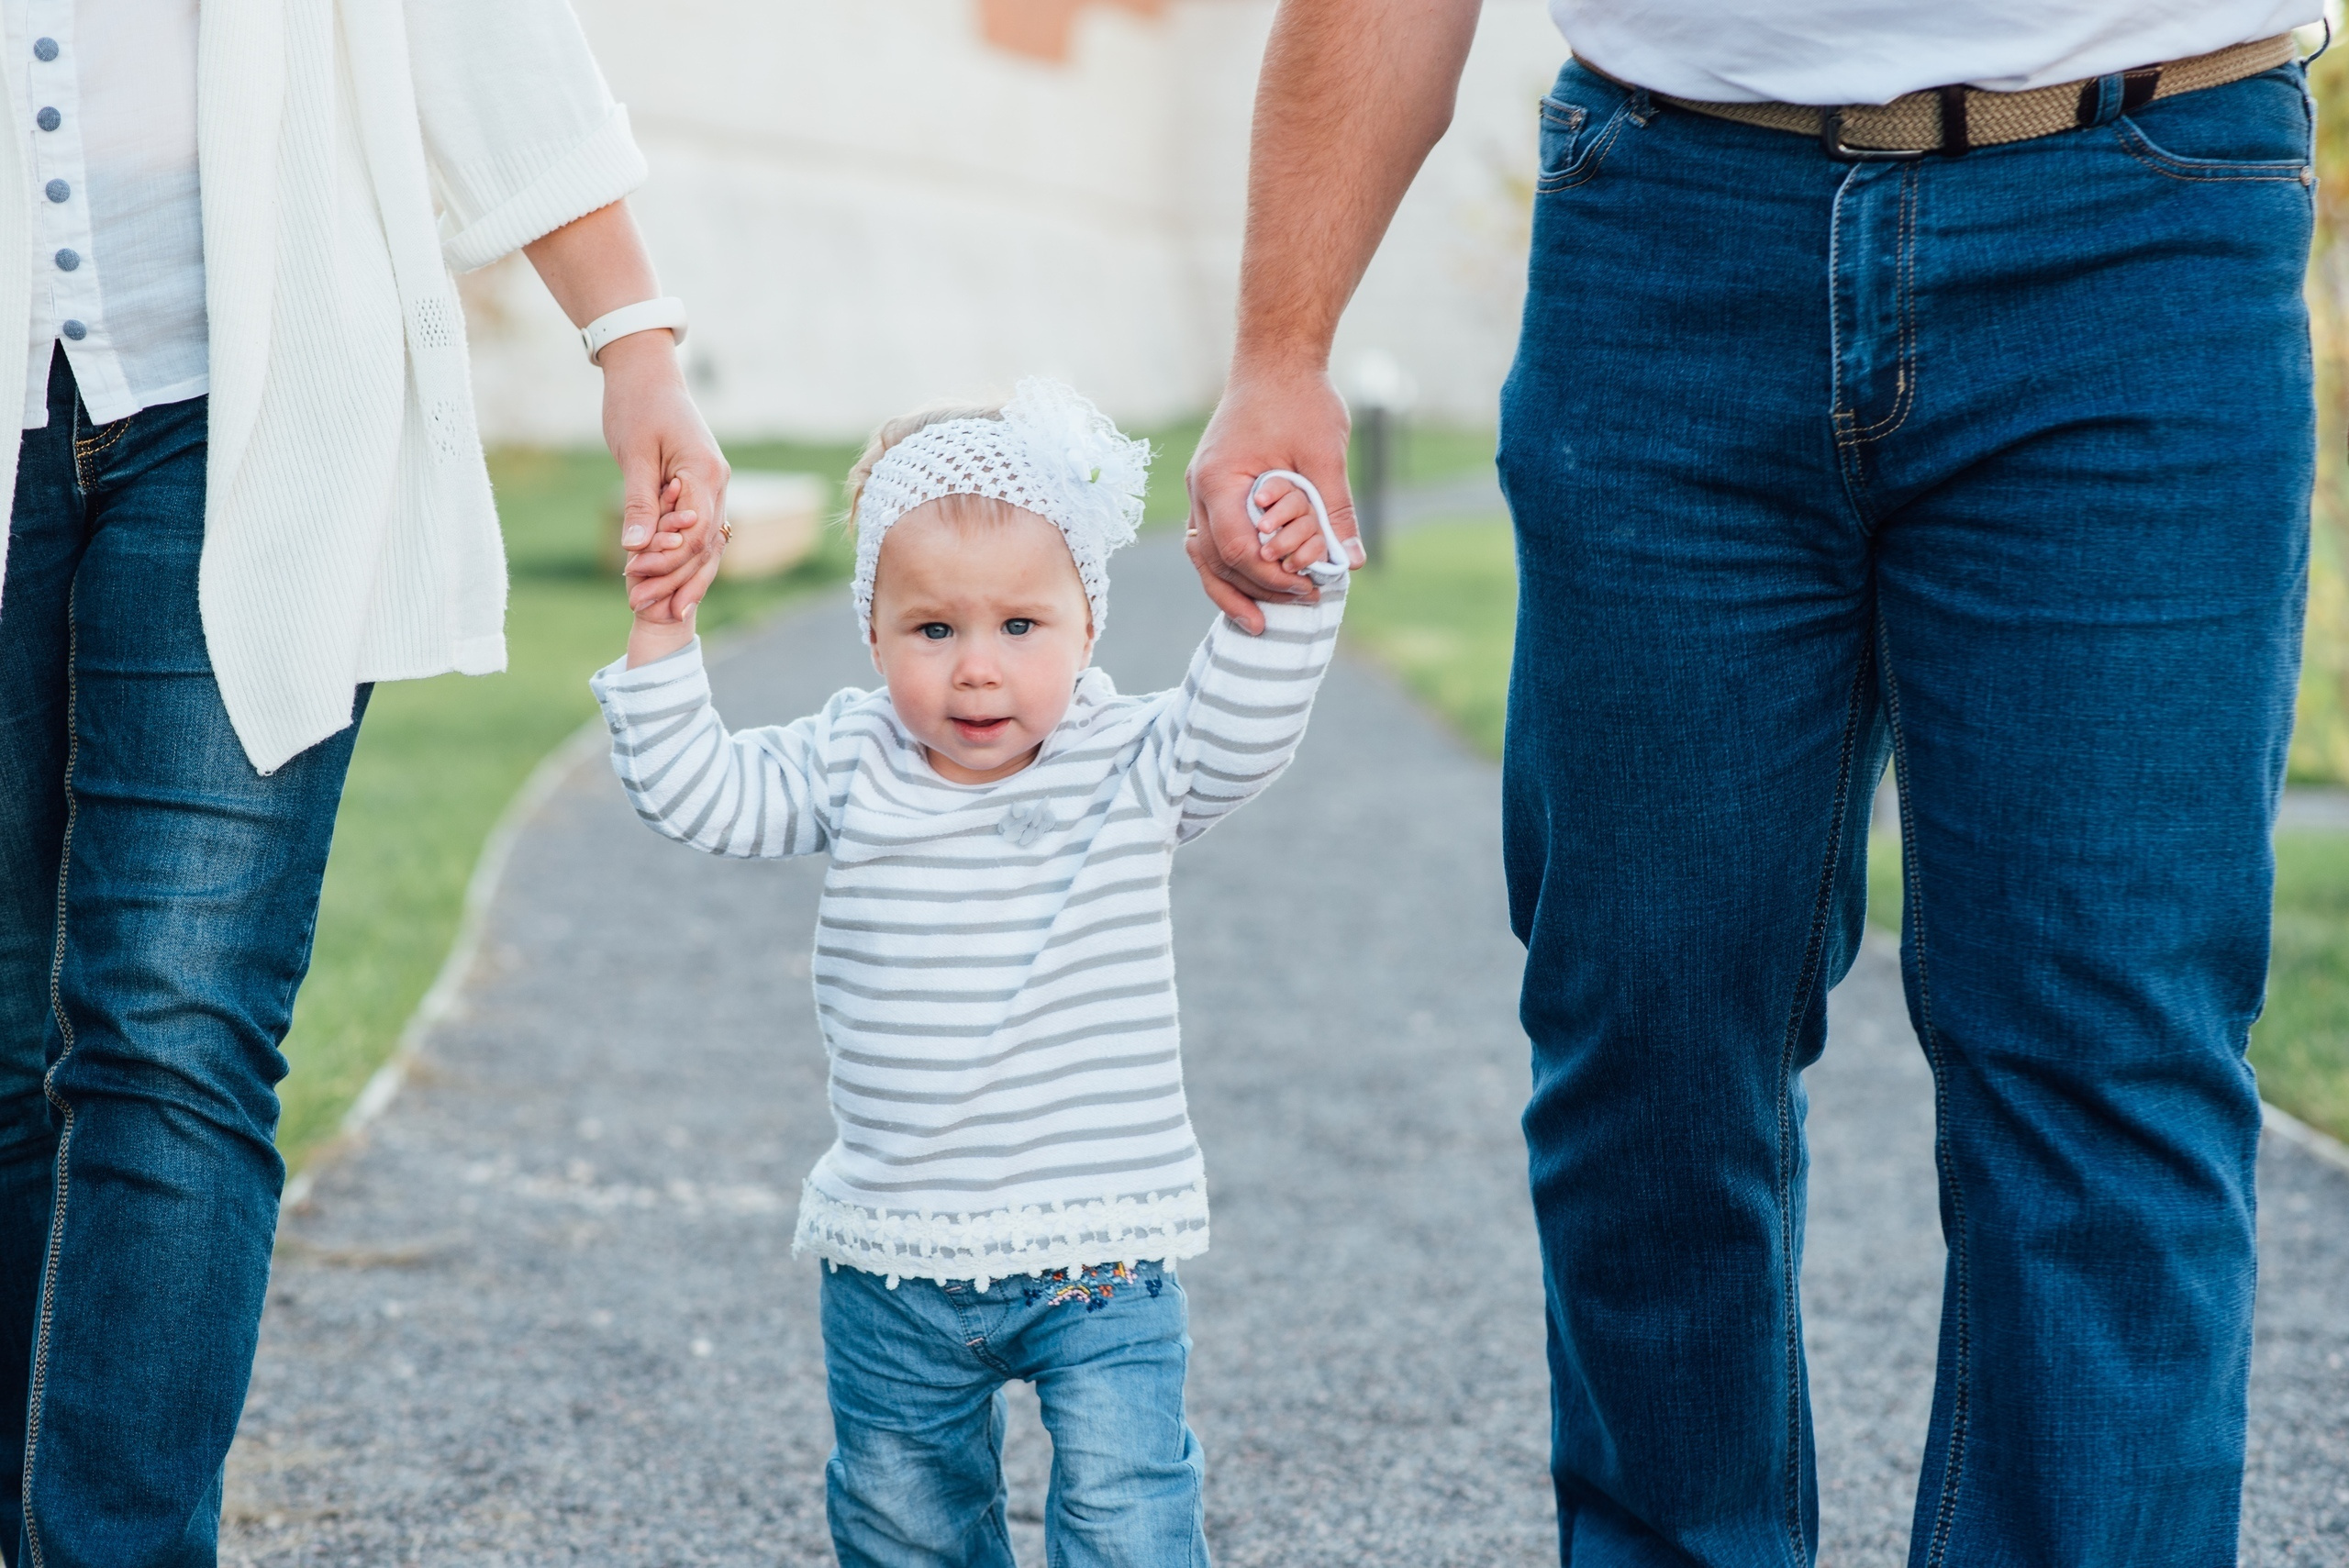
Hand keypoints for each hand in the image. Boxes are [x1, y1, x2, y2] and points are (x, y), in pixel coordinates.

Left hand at [602, 332, 729, 621]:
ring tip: (655, 609)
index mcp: (706, 474)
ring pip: (706, 545)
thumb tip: (636, 549)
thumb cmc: (637, 405)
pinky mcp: (700, 489)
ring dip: (681, 577)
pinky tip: (665, 582)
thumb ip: (639, 502)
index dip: (666, 563)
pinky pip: (697, 533)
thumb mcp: (634, 454)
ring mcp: (713, 488)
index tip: (633, 581)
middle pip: (706, 547)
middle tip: (641, 609)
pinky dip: (681, 559)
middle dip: (676, 581)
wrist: (646, 373)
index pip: (694, 534)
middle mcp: (719, 484)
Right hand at [1184, 362, 1363, 633]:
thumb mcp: (1324, 454)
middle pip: (1212, 562)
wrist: (1275, 357)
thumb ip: (1334, 510)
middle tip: (1297, 608)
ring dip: (1232, 589)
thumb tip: (1351, 561)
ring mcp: (1202, 489)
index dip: (1271, 579)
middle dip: (1251, 593)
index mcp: (1220, 480)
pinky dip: (1231, 566)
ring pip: (1204, 556)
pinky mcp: (1213, 488)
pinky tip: (1257, 583)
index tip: (1308, 588)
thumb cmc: (1299, 398)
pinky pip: (1212, 539)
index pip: (1237, 551)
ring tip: (1261, 620)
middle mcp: (1200, 489)